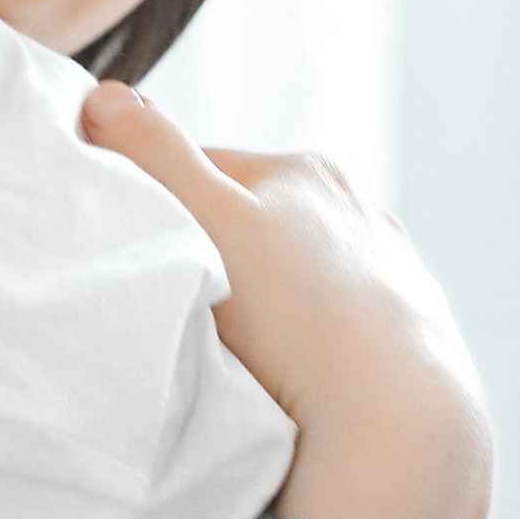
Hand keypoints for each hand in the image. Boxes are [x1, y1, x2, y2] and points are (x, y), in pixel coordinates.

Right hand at [77, 88, 490, 518]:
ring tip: (244, 358)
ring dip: (269, 306)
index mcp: (304, 172)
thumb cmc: (298, 318)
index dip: (158, 210)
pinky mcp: (414, 336)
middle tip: (184, 314)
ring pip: (300, 277)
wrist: (398, 422)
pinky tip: (298, 380)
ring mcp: (392, 273)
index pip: (203, 169)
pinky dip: (314, 346)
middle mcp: (357, 210)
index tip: (137, 258)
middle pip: (255, 224)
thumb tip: (104, 96)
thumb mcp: (206, 222)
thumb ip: (154, 156)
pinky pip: (341, 330)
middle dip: (215, 258)